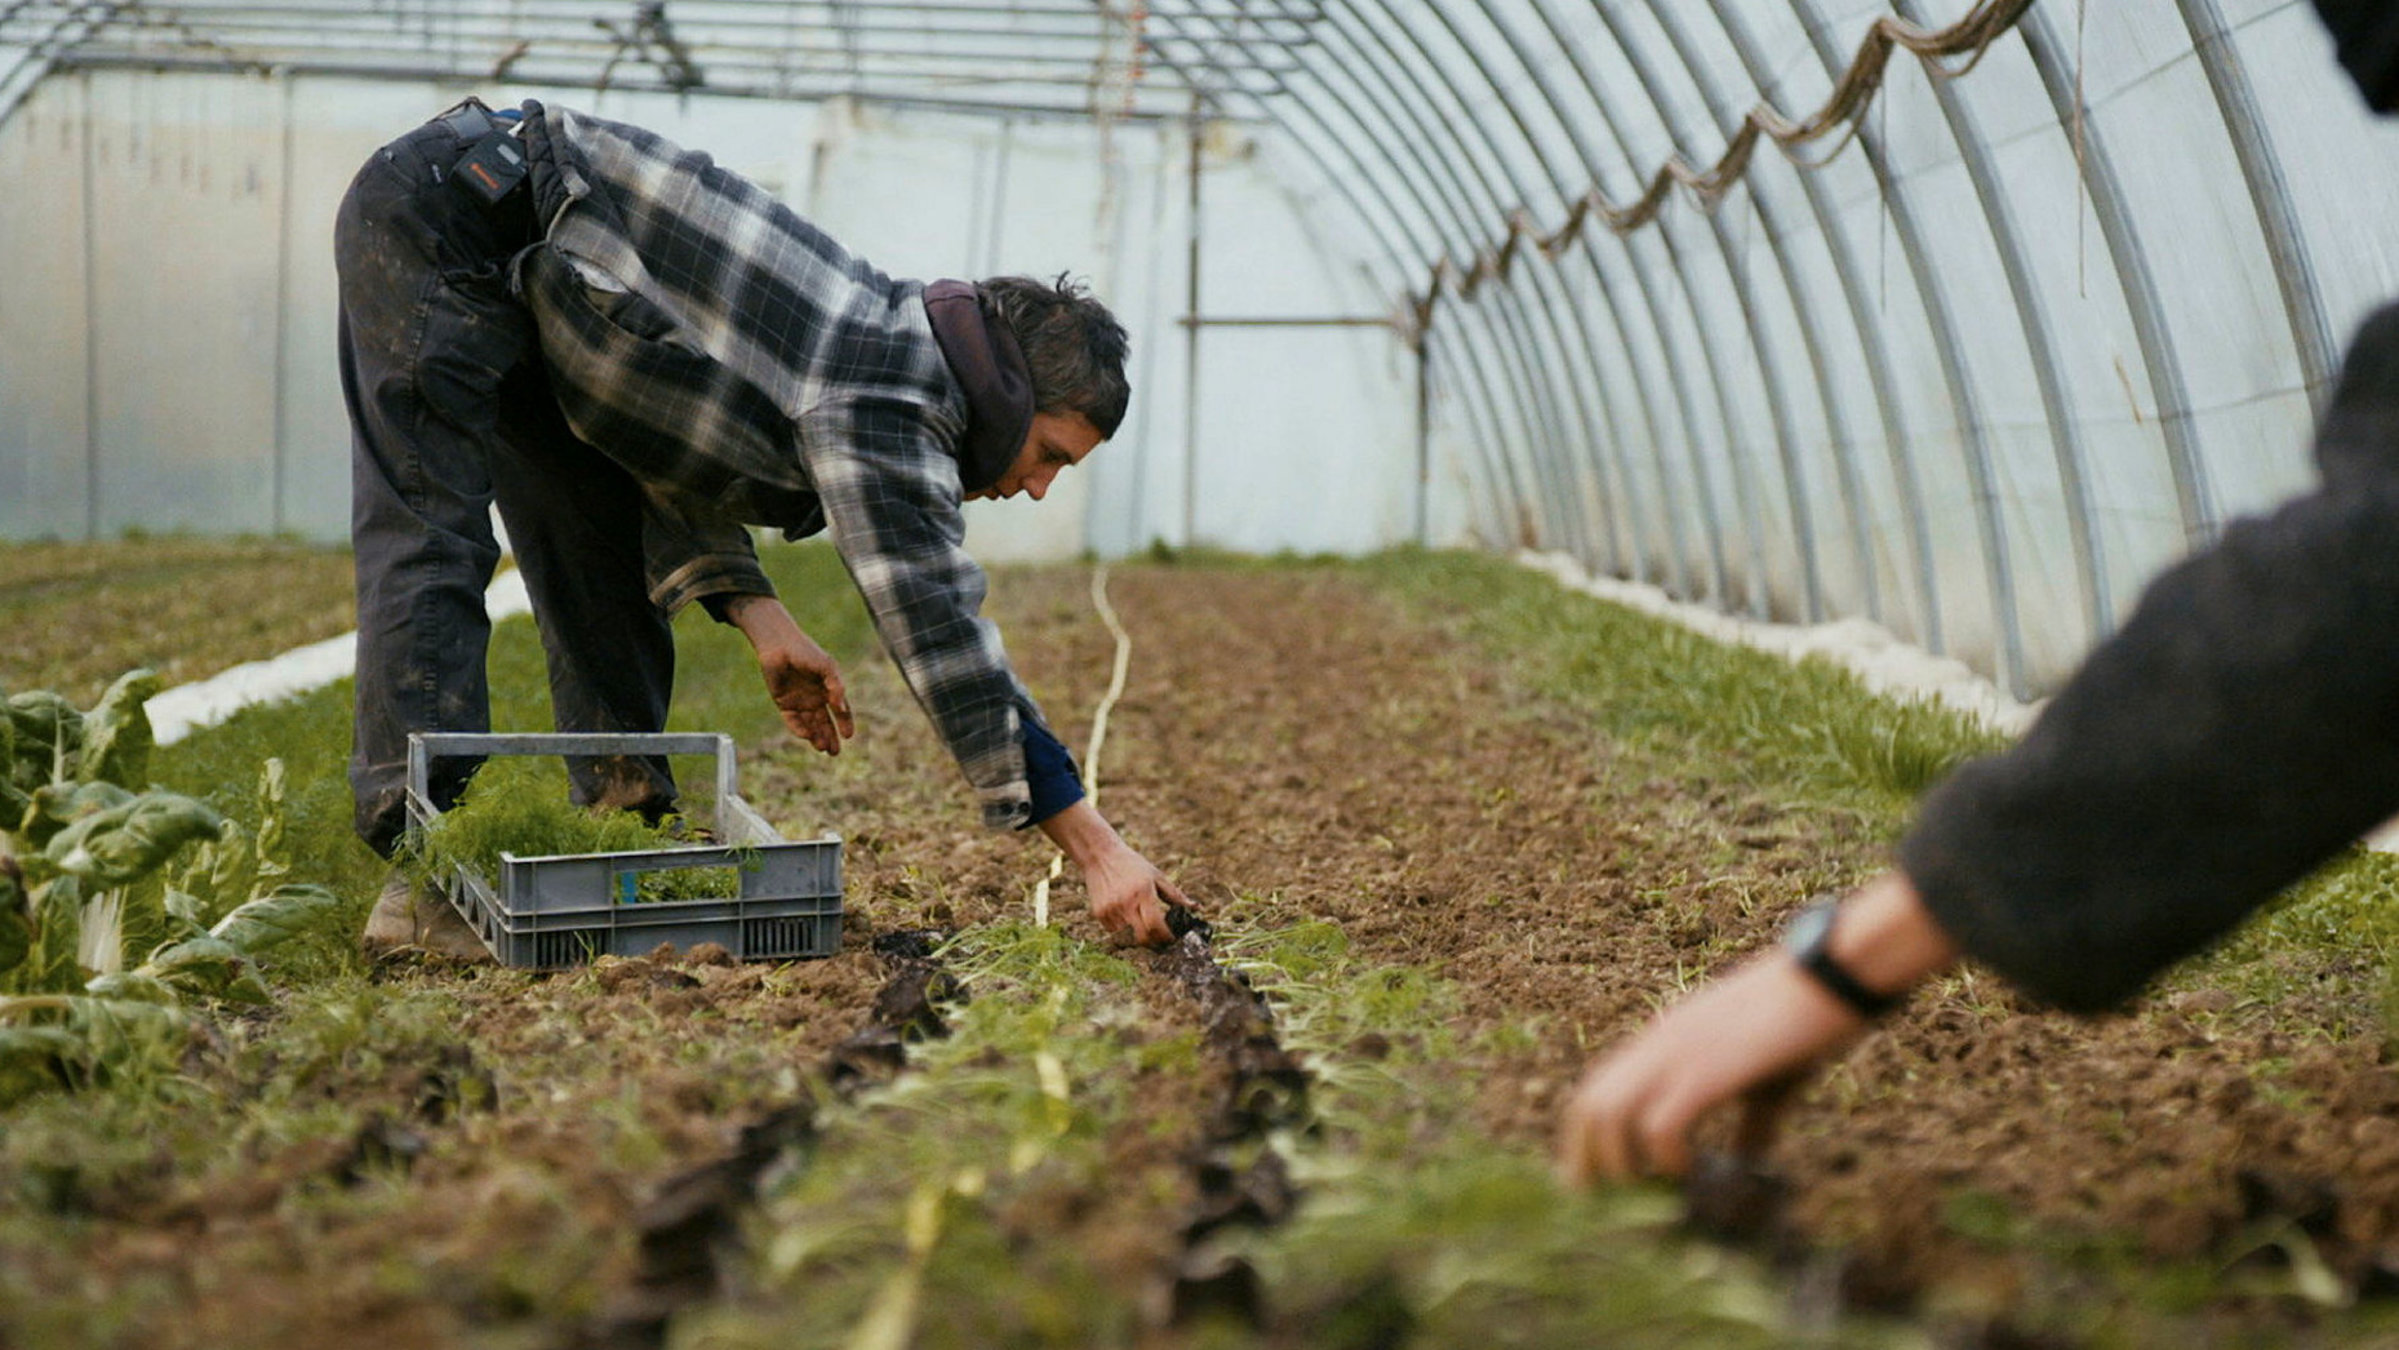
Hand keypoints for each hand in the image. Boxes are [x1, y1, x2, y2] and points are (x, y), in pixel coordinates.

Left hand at [725, 594, 854, 754]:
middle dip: (830, 738)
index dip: (845, 723)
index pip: (840, 710)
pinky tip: (807, 736)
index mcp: (829, 688)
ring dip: (816, 737)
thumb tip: (841, 707)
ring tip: (823, 748)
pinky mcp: (783, 703)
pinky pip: (793, 720)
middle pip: (825, 722)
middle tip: (835, 753)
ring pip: (810, 724)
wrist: (779, 645)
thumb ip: (836, 686)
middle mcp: (815, 697)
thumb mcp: (826, 667)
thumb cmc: (806, 652)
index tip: (848, 736)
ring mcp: (800, 701)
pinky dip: (800, 729)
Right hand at [1080, 844, 1188, 945]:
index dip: (1166, 937)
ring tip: (1144, 927)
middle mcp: (1125, 903)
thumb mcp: (1156, 876)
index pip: (1155, 925)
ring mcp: (1110, 910)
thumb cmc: (1132, 865)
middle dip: (1155, 944)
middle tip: (1162, 943)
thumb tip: (1196, 908)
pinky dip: (1124, 931)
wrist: (1100, 856)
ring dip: (1139, 937)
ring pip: (1128, 938)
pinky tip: (1127, 918)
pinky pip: (1115, 932)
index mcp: (1143, 892)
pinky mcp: (1099, 914)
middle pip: (1142, 937)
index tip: (1172, 939)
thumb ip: (1176, 895)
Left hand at [1555, 872, 1957, 1183]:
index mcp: (1664, 1041)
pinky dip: (1666, 1158)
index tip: (1598, 1183)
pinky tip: (1689, 1171)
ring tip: (1652, 1191)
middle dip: (1587, 1161)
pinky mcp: (1707, 1071)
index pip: (1596, 1090)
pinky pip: (1659, 1125)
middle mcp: (1658, 1045)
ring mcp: (1678, 1055)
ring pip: (1608, 1114)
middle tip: (1610, 1205)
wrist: (1831, 975)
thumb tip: (1749, 1156)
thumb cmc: (1805, 1023)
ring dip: (1621, 1165)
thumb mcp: (1767, 1078)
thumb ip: (1751, 1118)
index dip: (1586, 1140)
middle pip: (1587, 1105)